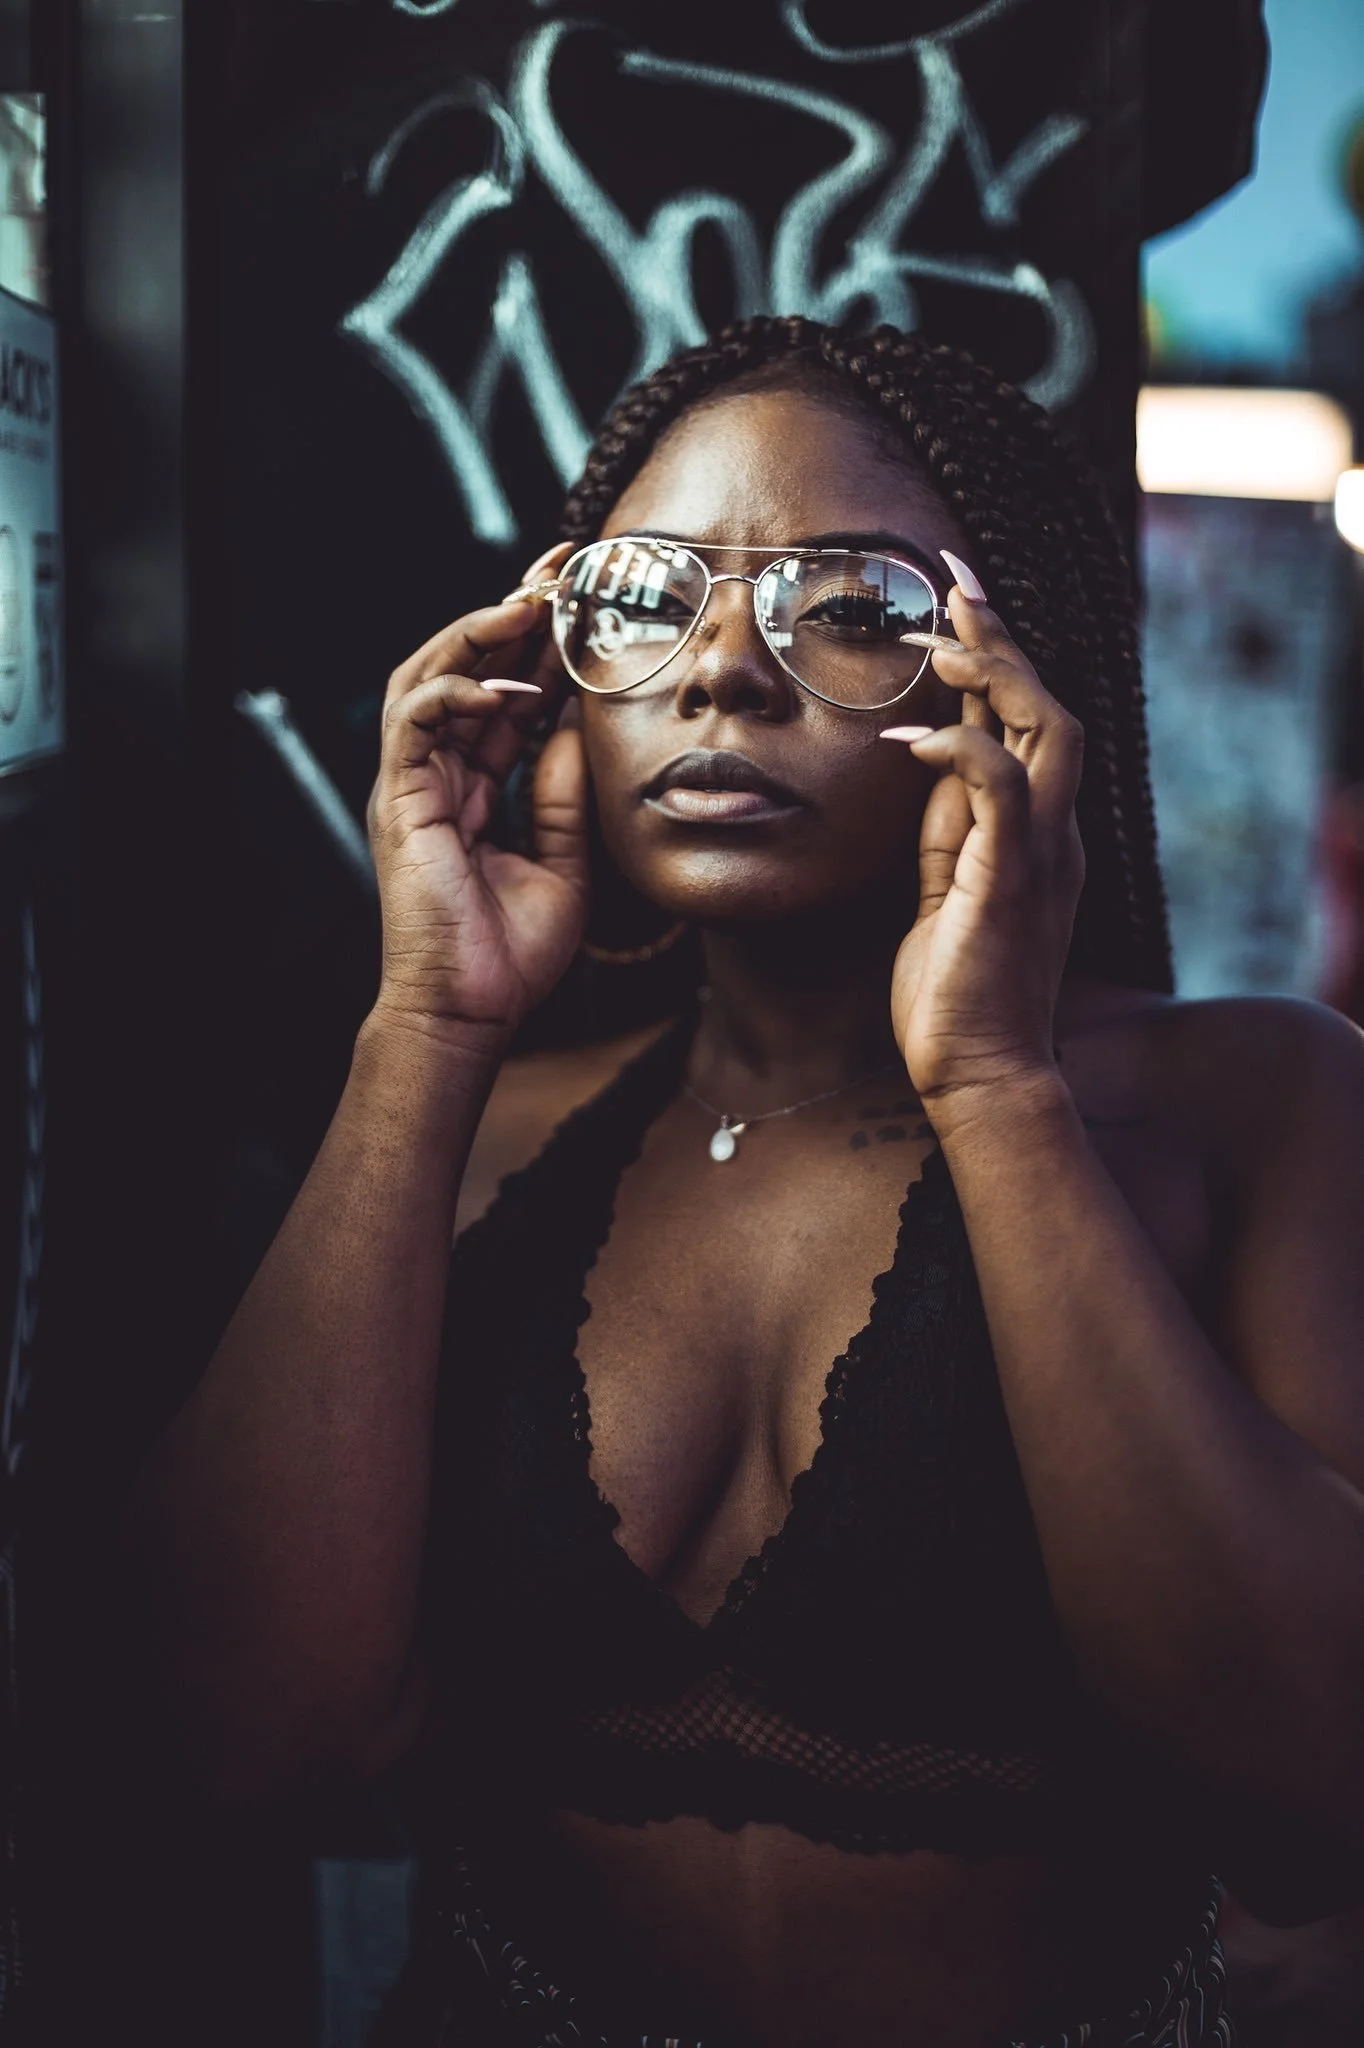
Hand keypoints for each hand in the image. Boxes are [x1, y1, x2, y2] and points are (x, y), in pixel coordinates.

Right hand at [367, 543, 587, 1038]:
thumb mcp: (562, 863)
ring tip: (528, 602)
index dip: (538, 648)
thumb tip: (576, 729)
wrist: (469, 1012)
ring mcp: (412, 784)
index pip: (504, 696)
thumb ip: (563, 795)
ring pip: (428, 675)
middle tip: (558, 571)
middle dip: (509, 614)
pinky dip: (456, 690)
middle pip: (464, 669)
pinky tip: (506, 685)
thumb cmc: (509, 955)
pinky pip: (414, 718)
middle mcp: (438, 775)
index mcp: (474, 788)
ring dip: (477, 633)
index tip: (582, 604)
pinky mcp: (398, 799)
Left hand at [886, 579, 1084, 1115]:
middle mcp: (1054, 835)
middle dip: (1001, 639)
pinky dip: (957, 749)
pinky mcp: (1011, 881)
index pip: (1029, 725)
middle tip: (955, 586)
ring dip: (992, 676)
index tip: (960, 604)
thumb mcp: (943, 892)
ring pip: (1046, 728)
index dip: (999, 658)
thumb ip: (949, 831)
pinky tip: (907, 740)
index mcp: (1039, 835)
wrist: (977, 1074)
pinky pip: (999, 787)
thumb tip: (928, 767)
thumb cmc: (954, 995)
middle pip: (1049, 705)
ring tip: (938, 647)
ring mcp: (1041, 855)